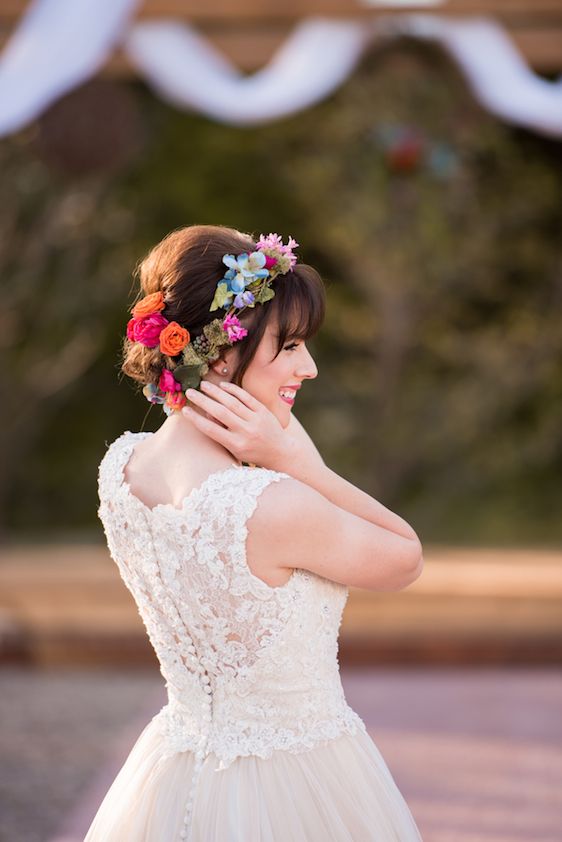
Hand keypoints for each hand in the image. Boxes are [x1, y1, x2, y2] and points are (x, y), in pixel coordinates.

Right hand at [181, 381, 297, 470]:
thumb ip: (221, 435)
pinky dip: (234, 390)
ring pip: (232, 402)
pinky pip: (247, 397)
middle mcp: (246, 432)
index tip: (184, 410)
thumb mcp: (236, 450)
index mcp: (236, 445)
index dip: (196, 419)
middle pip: (220, 412)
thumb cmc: (253, 454)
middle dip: (203, 401)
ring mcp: (256, 420)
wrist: (281, 452)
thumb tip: (207, 414)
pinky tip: (222, 385)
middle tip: (189, 392)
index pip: (211, 430)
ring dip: (215, 392)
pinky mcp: (264, 411)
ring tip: (203, 385)